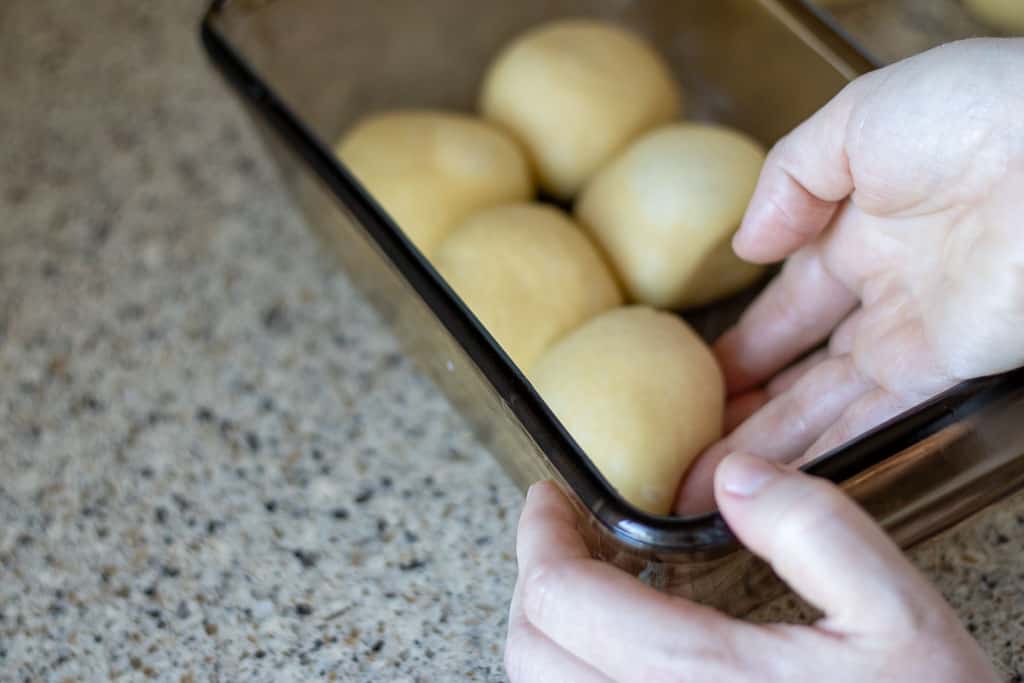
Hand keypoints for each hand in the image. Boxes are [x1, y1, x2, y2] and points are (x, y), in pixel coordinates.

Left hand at [505, 455, 999, 682]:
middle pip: (530, 652)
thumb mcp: (899, 615)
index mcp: (700, 681)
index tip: (552, 500)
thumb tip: (735, 476)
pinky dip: (574, 680)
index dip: (540, 534)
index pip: (562, 597)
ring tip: (590, 592)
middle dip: (536, 582)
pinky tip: (619, 657)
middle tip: (568, 540)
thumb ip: (816, 530)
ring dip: (548, 635)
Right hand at [676, 38, 1023, 513]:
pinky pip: (873, 418)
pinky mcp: (946, 366)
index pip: (795, 297)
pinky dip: (823, 450)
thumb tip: (746, 246)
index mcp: (863, 223)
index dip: (750, 339)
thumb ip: (790, 180)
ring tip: (711, 480)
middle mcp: (887, 285)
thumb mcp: (855, 121)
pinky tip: (771, 476)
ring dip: (772, 443)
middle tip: (698, 444)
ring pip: (828, 401)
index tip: (706, 375)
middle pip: (805, 362)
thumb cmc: (970, 113)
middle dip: (750, 404)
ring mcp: (916, 331)